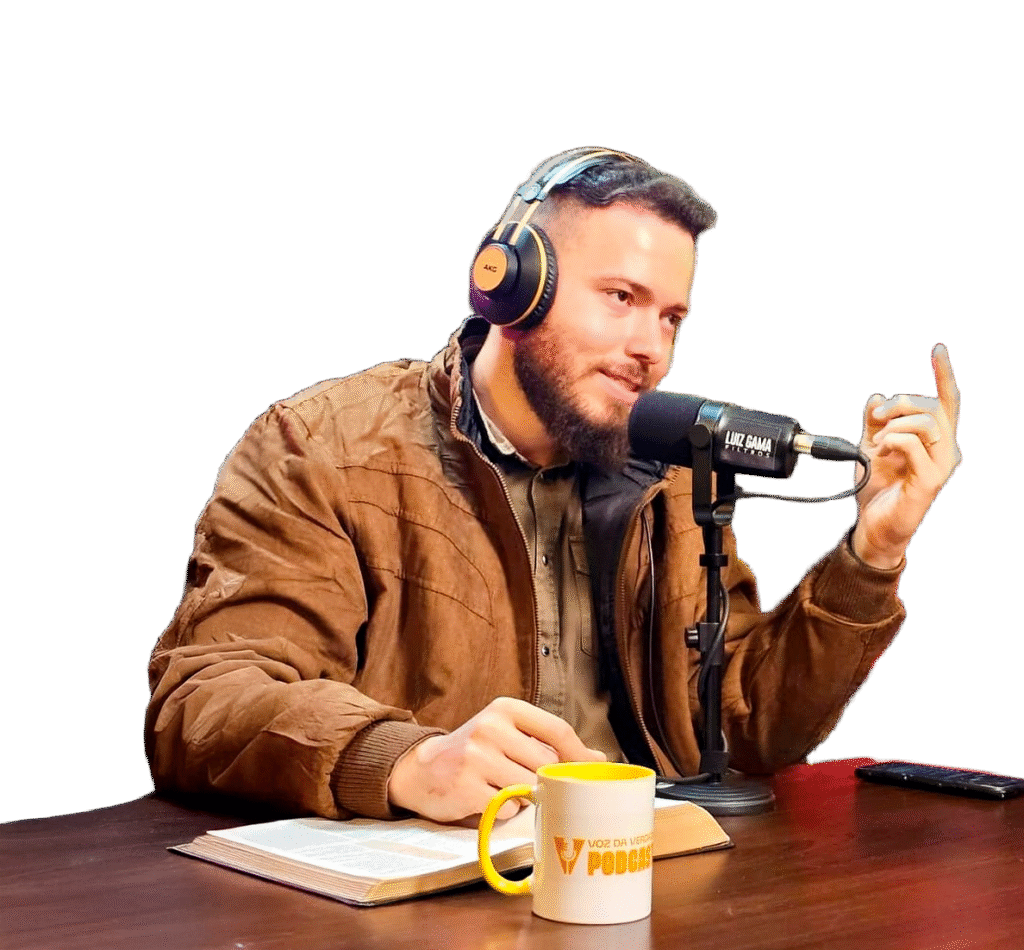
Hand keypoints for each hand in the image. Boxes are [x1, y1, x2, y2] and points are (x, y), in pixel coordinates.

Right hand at [386, 697, 605, 822]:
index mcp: (505, 708)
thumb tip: (598, 759)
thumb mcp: (507, 733)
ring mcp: (476, 757)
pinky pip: (506, 808)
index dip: (580, 755)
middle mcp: (490, 728)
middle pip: (545, 764)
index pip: (557, 730)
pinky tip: (487, 798)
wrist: (421, 769)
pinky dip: (504, 810)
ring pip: (528, 788)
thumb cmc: (475, 752)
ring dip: (525, 796)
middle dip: (545, 779)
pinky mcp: (465, 787)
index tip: (593, 771)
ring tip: (504, 787)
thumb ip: (548, 742)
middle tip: (531, 782)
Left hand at [851, 344, 961, 567]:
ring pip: (927, 423)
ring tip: (877, 439)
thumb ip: (874, 421)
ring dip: (895, 424)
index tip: (938, 350)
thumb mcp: (869, 445)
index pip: (946, 402)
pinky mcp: (930, 481)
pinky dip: (893, 439)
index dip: (944, 375)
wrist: (872, 523)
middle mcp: (945, 450)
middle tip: (877, 417)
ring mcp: (941, 466)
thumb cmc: (877, 487)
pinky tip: (881, 449)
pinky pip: (914, 445)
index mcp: (935, 439)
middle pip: (934, 407)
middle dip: (902, 403)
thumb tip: (877, 398)